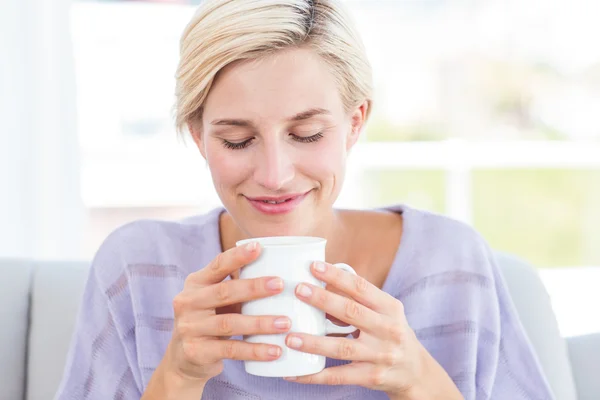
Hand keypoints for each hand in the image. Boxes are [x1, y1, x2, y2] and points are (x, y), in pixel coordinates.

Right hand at [165, 242, 290, 384]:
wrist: (184, 359)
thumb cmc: (212, 319)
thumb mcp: (216, 299)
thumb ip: (236, 284)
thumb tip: (277, 264)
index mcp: (195, 283)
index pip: (217, 265)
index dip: (237, 256)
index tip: (258, 247)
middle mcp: (188, 302)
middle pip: (224, 292)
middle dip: (254, 287)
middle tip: (280, 285)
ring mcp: (189, 328)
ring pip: (230, 323)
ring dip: (260, 323)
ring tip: (286, 323)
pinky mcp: (196, 352)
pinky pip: (231, 350)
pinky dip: (255, 350)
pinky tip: (275, 351)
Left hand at [283, 262, 461, 398]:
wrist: (416, 372)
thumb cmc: (391, 334)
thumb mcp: (385, 313)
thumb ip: (359, 299)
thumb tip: (322, 284)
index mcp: (389, 307)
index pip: (361, 287)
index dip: (337, 277)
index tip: (314, 266)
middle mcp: (388, 330)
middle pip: (351, 312)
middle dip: (323, 300)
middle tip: (298, 290)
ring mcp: (381, 355)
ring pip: (343, 347)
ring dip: (314, 343)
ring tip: (291, 337)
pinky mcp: (372, 377)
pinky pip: (339, 376)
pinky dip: (315, 375)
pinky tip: (295, 372)